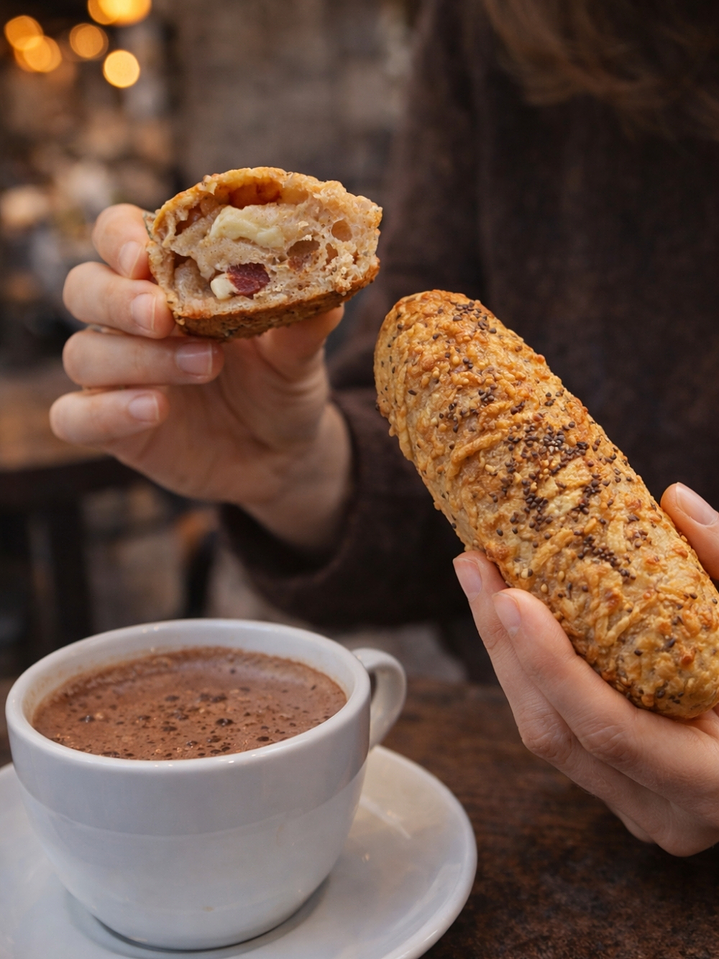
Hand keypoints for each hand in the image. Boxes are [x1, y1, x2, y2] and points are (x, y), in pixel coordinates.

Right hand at [51, 204, 351, 552]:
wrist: (285, 452)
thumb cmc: (283, 382)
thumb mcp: (300, 351)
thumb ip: (304, 318)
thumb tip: (328, 278)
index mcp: (170, 279)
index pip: (117, 236)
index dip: (119, 237)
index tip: (145, 254)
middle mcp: (132, 321)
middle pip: (85, 288)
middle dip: (120, 299)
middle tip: (165, 314)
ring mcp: (118, 374)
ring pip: (84, 353)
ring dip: (138, 357)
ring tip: (205, 366)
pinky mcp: (113, 426)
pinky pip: (75, 416)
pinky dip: (107, 412)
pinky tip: (155, 410)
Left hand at [453, 482, 718, 855]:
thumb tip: (677, 499)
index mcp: (712, 782)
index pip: (611, 731)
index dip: (555, 667)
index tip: (512, 598)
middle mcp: (664, 811)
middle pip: (553, 732)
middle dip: (505, 646)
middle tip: (477, 566)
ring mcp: (635, 805)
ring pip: (544, 733)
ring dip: (505, 654)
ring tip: (481, 578)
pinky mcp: (618, 785)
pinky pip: (557, 727)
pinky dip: (528, 670)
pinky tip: (511, 616)